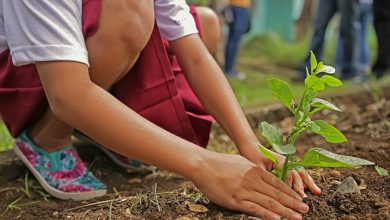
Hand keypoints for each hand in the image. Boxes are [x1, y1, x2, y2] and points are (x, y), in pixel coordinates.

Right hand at [190, 152, 309, 219]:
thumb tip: (262, 176)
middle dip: (293, 203)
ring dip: (285, 211)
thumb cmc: (220, 163)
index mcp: (256, 171)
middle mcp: (253, 180)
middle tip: (305, 209)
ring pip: (270, 203)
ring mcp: (245, 190)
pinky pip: (254, 209)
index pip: (278, 184)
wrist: (203, 165)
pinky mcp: (236, 200)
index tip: (300, 199)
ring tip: (297, 216)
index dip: (291, 192)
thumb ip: (253, 171)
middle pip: (277, 194)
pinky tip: (277, 219)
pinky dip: (267, 215)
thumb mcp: (241, 163)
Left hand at [244, 148, 320, 197]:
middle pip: (297, 174)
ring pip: (301, 173)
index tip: (291, 195)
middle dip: (300, 186)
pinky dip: (306, 180)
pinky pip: (299, 174)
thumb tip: (273, 189)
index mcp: (279, 160)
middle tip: (303, 198)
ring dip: (308, 183)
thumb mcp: (257, 167)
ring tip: (317, 191)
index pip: (288, 174)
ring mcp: (288, 163)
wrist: (251, 147)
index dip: (289, 185)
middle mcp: (286, 161)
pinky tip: (313, 188)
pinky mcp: (287, 167)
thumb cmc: (252, 156)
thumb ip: (266, 176)